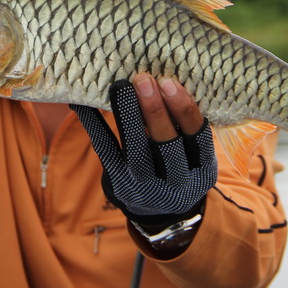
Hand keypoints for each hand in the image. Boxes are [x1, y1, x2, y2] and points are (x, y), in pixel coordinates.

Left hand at [71, 75, 217, 232]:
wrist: (159, 211)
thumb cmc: (178, 166)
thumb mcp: (193, 154)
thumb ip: (184, 125)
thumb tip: (162, 76)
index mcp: (202, 169)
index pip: (198, 138)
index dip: (184, 110)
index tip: (169, 82)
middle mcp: (178, 182)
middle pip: (168, 146)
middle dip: (155, 111)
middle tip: (143, 79)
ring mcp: (147, 186)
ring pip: (137, 150)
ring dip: (128, 116)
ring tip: (120, 85)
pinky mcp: (121, 184)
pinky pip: (107, 152)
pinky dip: (95, 125)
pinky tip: (85, 103)